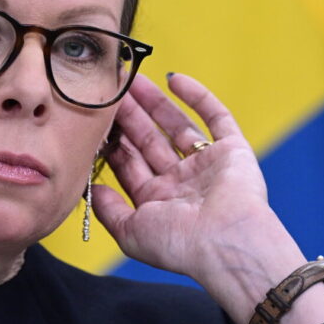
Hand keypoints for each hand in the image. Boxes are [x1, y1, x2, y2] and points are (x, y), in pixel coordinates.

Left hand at [93, 72, 269, 280]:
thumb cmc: (179, 245)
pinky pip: (216, 116)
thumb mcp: (130, 232)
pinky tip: (175, 79)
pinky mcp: (233, 150)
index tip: (92, 118)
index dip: (110, 140)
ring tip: (132, 78)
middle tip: (110, 89)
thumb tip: (90, 188)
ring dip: (154, 102)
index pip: (129, 163)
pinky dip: (198, 97)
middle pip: (148, 140)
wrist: (227, 245)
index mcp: (158, 201)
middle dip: (128, 115)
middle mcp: (181, 182)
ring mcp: (207, 165)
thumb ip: (108, 209)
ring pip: (176, 125)